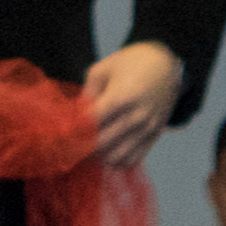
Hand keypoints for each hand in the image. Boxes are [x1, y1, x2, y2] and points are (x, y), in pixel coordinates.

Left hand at [79, 41, 182, 168]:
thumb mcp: (101, 70)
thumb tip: (74, 118)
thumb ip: (86, 95)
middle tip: (68, 145)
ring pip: (117, 157)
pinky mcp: (154, 135)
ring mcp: (147, 129)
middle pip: (102, 143)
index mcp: (122, 97)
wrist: (166, 65)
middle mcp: (137, 116)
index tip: (59, 132)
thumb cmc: (129, 64)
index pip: (91, 124)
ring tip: (87, 148)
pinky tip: (105, 154)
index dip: (72, 129)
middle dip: (82, 146)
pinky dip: (117, 161)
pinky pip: (134, 159)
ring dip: (99, 156)